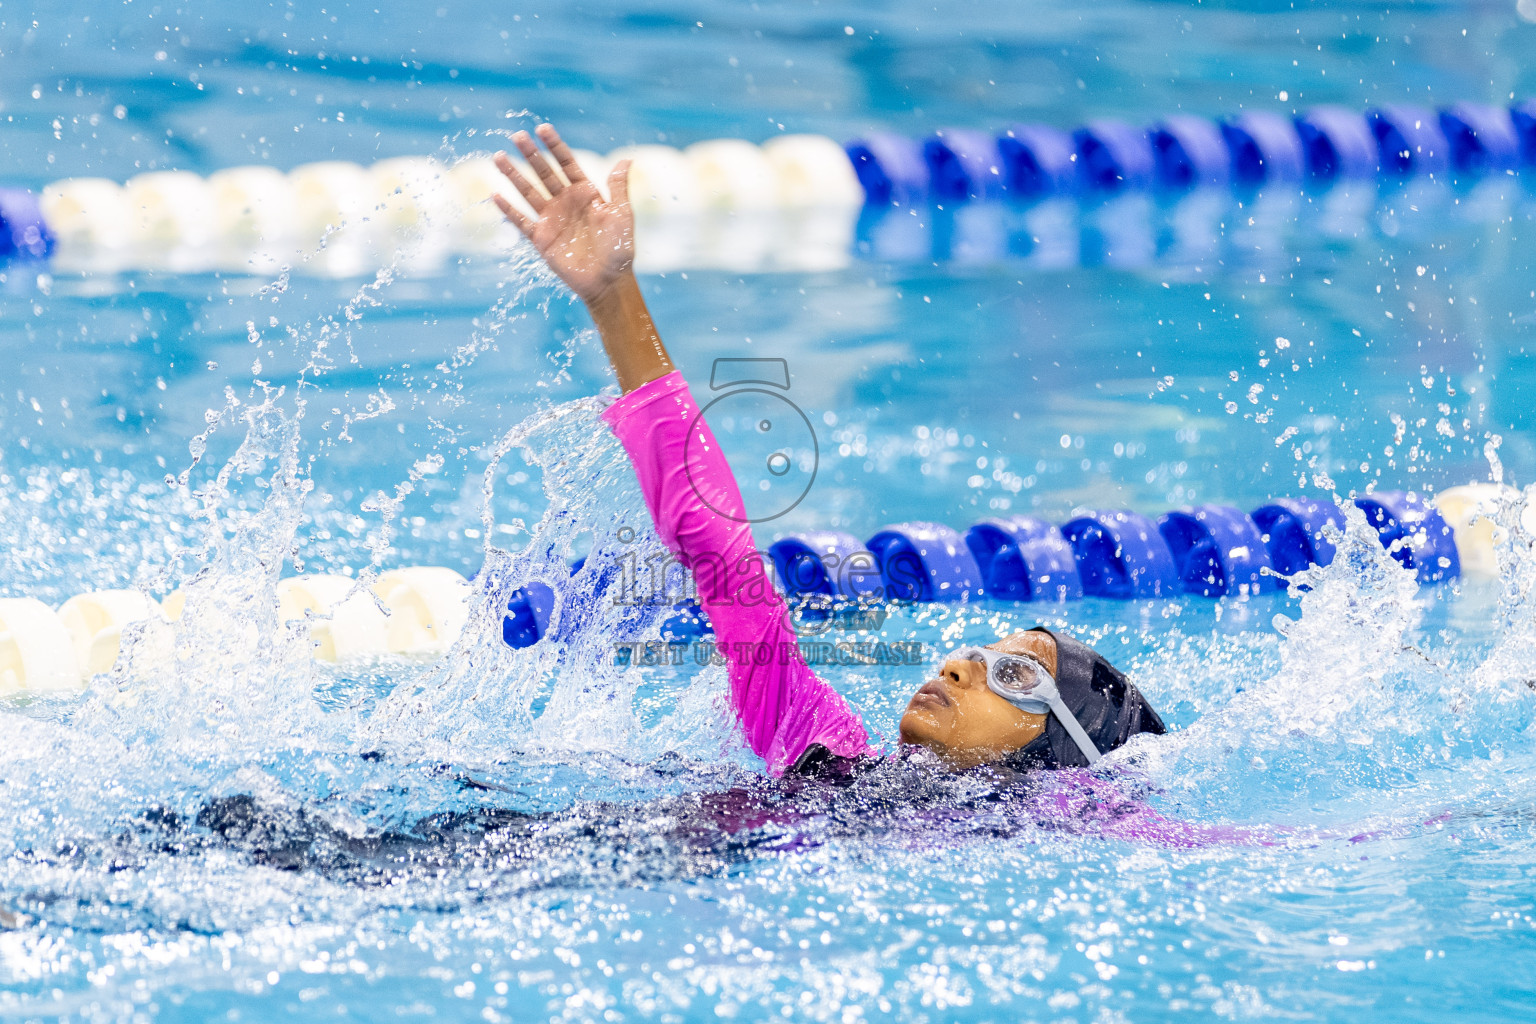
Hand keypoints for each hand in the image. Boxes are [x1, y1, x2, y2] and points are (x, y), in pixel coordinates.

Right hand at [493, 124, 634, 305]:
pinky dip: (508, 210)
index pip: (567, 163)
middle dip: (530, 154)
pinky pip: (521, 221)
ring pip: (528, 192)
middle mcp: (565, 202)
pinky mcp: (541, 239)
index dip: (555, 146)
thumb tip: (626, 159)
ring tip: (498, 157)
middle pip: (544, 173)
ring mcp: (551, 219)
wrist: (608, 282)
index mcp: (585, 193)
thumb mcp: (622, 215)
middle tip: (516, 136)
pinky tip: (496, 195)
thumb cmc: (619, 248)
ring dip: (513, 175)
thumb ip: (618, 187)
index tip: (542, 129)